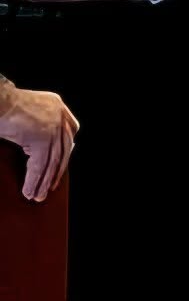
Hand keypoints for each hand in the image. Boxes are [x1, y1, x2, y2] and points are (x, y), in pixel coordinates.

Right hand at [0, 83, 78, 201]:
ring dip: (45, 181)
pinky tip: (29, 192)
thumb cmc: (3, 106)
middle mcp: (58, 113)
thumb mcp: (24, 112)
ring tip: (38, 196)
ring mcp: (53, 126)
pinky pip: (40, 165)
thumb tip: (33, 146)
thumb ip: (34, 125)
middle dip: (57, 169)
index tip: (61, 164)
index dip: (67, 149)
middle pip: (64, 147)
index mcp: (55, 104)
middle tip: (50, 187)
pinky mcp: (43, 138)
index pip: (70, 129)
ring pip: (53, 160)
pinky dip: (34, 180)